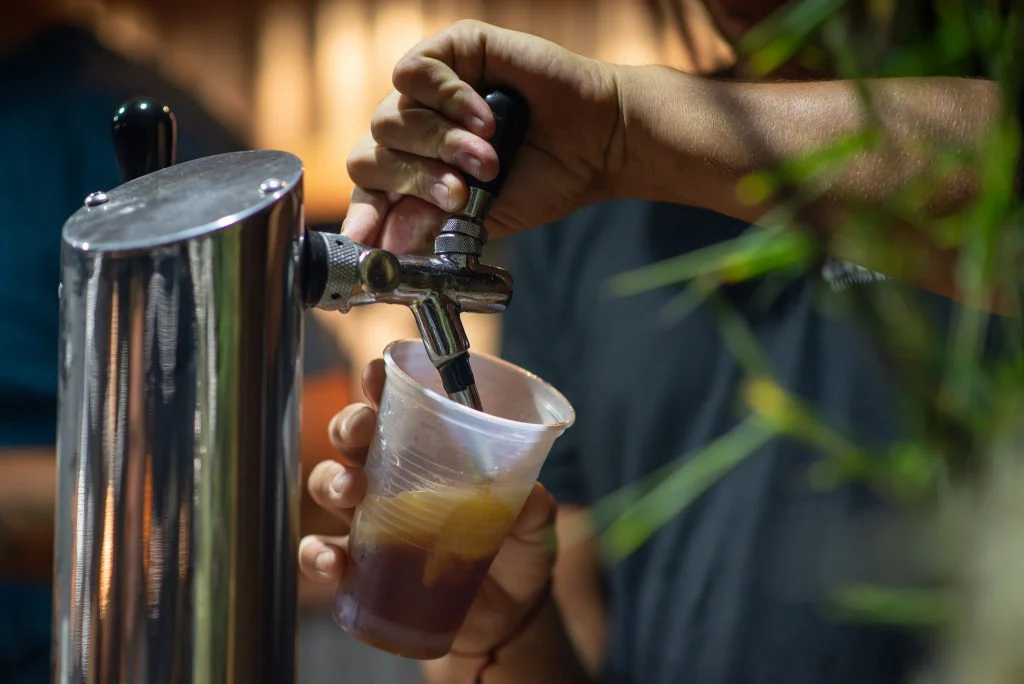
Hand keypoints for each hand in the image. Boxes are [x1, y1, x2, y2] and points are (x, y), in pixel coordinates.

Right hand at [298, 359, 558, 660]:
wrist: (509, 617)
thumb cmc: (517, 553)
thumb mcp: (535, 525)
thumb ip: (534, 507)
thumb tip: (529, 496)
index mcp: (431, 454)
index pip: (398, 408)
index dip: (380, 384)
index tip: (376, 373)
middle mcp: (392, 480)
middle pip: (352, 438)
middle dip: (348, 426)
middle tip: (361, 433)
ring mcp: (371, 523)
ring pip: (329, 485)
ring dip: (330, 481)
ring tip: (349, 492)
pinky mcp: (361, 568)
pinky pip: (322, 554)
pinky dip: (317, 554)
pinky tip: (334, 561)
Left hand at [341, 20, 624, 252]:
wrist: (595, 146)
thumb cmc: (544, 179)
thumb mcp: (481, 216)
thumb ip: (431, 225)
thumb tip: (387, 244)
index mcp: (418, 170)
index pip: (371, 191)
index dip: (363, 214)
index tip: (365, 239)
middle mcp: (416, 130)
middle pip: (373, 156)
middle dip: (414, 182)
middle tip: (458, 195)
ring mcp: (429, 91)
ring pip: (390, 119)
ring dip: (441, 146)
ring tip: (488, 159)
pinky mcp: (451, 51)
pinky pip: (414, 73)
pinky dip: (447, 100)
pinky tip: (485, 119)